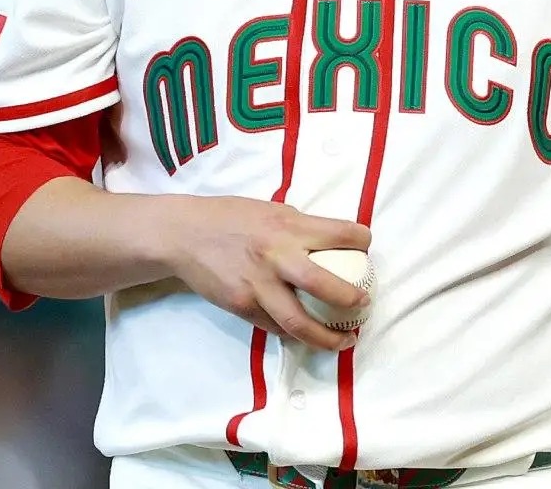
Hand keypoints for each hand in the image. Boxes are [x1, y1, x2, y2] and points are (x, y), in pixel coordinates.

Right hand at [163, 195, 371, 350]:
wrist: (183, 235)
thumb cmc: (230, 217)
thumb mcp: (270, 211)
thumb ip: (299, 228)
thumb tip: (331, 244)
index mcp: (287, 226)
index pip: (339, 233)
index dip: (362, 240)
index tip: (367, 248)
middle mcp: (275, 256)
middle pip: (323, 285)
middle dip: (350, 299)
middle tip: (364, 305)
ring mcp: (257, 286)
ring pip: (298, 322)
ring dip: (327, 337)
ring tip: (345, 340)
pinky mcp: (241, 306)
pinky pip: (274, 326)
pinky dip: (293, 334)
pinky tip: (307, 336)